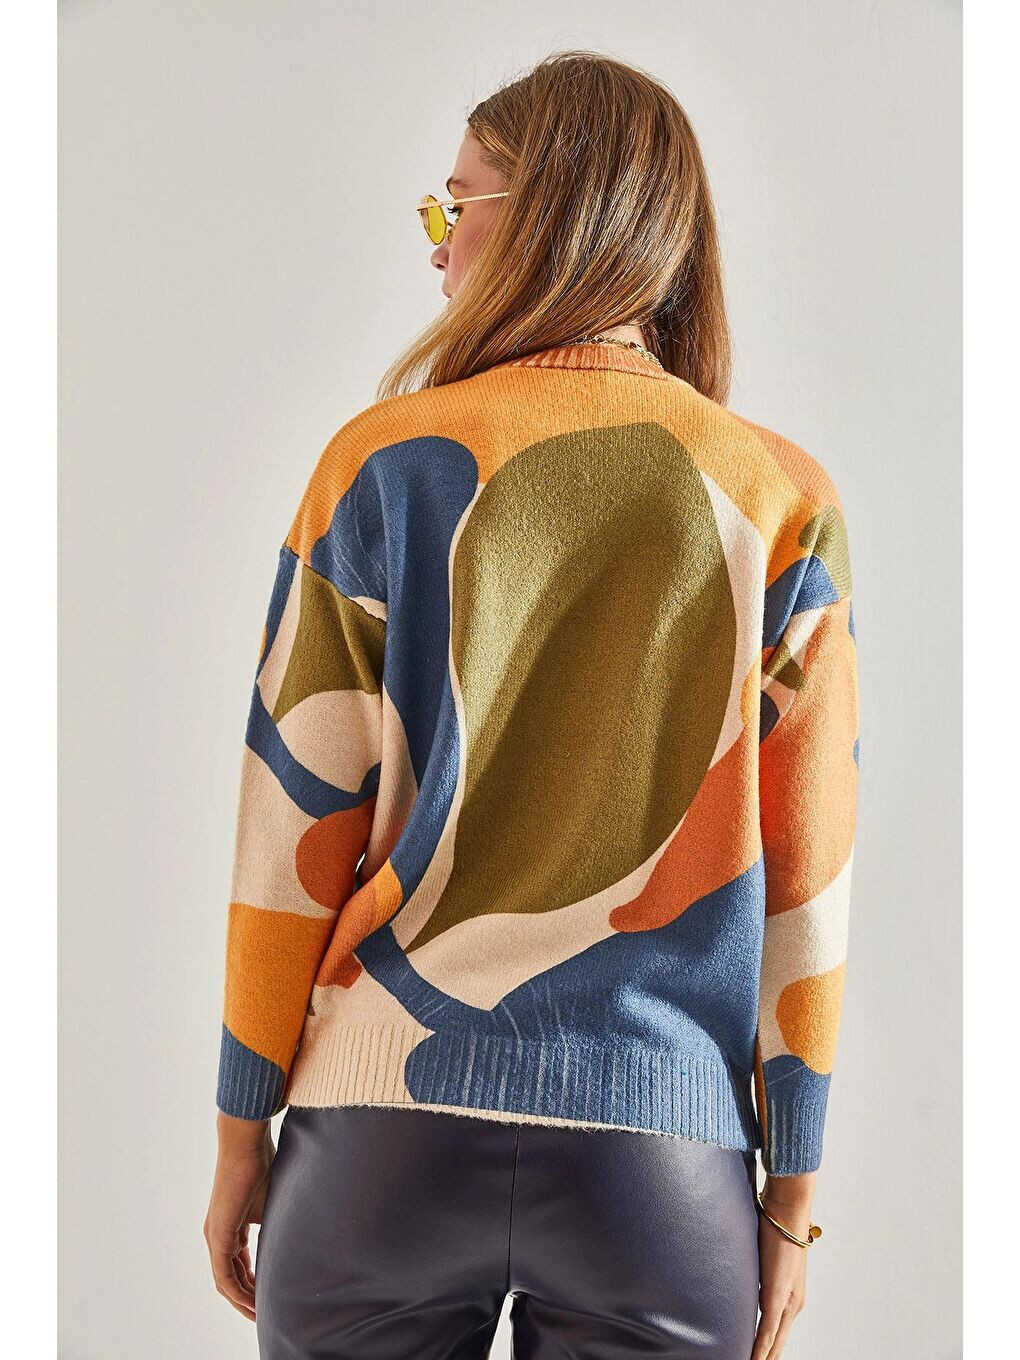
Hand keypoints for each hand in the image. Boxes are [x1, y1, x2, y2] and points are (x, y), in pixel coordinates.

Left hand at [204, 1114, 274, 1320]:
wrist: (246, 1144)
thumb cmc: (262, 1164)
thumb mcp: (273, 1202)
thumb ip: (277, 1222)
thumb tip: (302, 1232)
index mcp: (231, 1225)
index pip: (239, 1263)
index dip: (253, 1282)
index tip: (269, 1295)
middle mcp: (218, 1234)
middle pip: (230, 1277)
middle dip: (247, 1297)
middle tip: (264, 1313)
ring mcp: (215, 1236)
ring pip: (225, 1281)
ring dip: (242, 1300)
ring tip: (259, 1315)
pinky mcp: (217, 1235)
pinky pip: (224, 1275)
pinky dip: (237, 1292)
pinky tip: (252, 1303)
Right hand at [750, 1174, 815, 1359]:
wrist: (788, 1210)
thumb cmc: (776, 1225)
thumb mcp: (765, 1257)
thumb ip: (759, 1273)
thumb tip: (746, 1277)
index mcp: (791, 1295)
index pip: (777, 1331)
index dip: (768, 1349)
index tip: (758, 1358)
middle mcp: (794, 1303)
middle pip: (778, 1342)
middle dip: (765, 1357)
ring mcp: (788, 1301)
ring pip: (774, 1341)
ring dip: (763, 1356)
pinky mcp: (778, 1297)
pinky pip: (769, 1331)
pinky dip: (761, 1348)